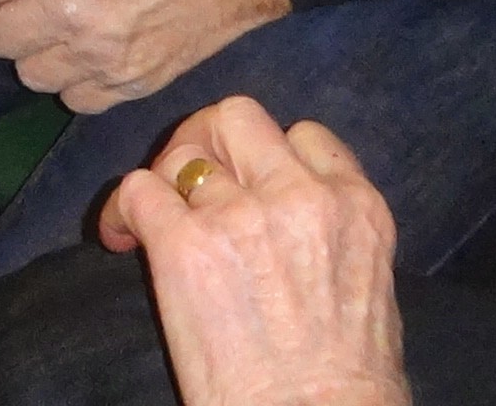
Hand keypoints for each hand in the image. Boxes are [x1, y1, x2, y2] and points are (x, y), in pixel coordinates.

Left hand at [94, 100, 410, 405]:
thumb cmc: (349, 388)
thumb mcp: (373, 292)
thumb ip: (336, 242)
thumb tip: (300, 240)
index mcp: (356, 207)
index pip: (305, 136)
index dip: (267, 154)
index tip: (247, 181)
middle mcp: (300, 195)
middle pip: (238, 117)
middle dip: (207, 141)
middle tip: (189, 180)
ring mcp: (240, 215)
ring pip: (184, 154)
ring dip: (166, 183)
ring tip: (153, 221)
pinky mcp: (185, 245)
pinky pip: (139, 190)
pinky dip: (123, 210)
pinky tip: (123, 239)